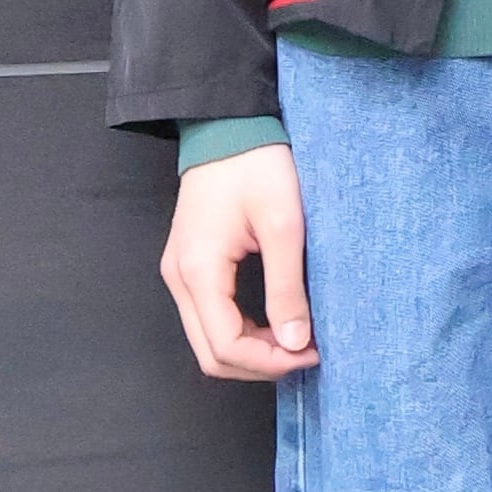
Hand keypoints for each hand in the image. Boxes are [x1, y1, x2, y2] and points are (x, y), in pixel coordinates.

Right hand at [161, 142, 318, 379]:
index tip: (311, 352)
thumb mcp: (284, 225)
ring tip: (295, 341)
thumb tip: (294, 341)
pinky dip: (242, 334)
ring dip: (252, 352)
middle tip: (306, 353)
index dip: (270, 362)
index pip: (226, 346)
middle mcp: (180, 278)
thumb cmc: (255, 164)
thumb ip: (286, 288)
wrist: (228, 126)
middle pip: (211, 355)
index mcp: (199, 269)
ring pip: (208, 342)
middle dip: (260, 365)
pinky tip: (275, 324)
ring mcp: (181, 274)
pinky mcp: (190, 268)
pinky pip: (210, 319)